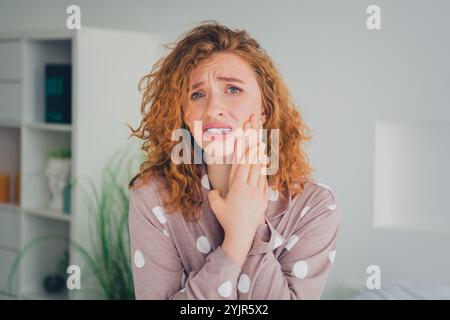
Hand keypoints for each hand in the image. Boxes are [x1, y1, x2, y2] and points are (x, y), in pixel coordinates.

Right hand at [208, 114, 268, 241]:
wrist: (242, 235)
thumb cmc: (227, 220)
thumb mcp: (216, 205)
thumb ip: (214, 192)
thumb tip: (214, 187)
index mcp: (238, 186)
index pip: (243, 161)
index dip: (245, 145)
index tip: (245, 131)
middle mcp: (250, 186)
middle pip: (253, 158)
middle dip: (253, 138)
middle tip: (253, 121)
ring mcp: (259, 190)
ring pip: (260, 165)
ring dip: (259, 150)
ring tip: (259, 134)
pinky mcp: (264, 196)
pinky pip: (264, 177)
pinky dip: (262, 165)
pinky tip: (261, 156)